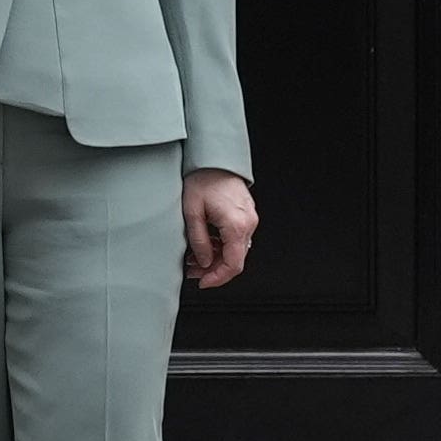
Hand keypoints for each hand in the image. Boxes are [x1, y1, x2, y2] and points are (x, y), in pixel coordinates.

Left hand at [181, 170, 257, 287]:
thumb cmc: (203, 179)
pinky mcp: (245, 214)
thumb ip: (199, 241)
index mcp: (236, 225)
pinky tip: (205, 244)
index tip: (202, 282)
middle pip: (235, 260)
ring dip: (216, 258)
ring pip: (235, 250)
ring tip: (194, 257)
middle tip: (192, 271)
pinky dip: (221, 246)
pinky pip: (236, 238)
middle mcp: (247, 223)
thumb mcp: (192, 212)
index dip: (217, 278)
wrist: (215, 158)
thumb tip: (203, 262)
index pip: (233, 265)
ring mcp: (249, 219)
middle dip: (213, 269)